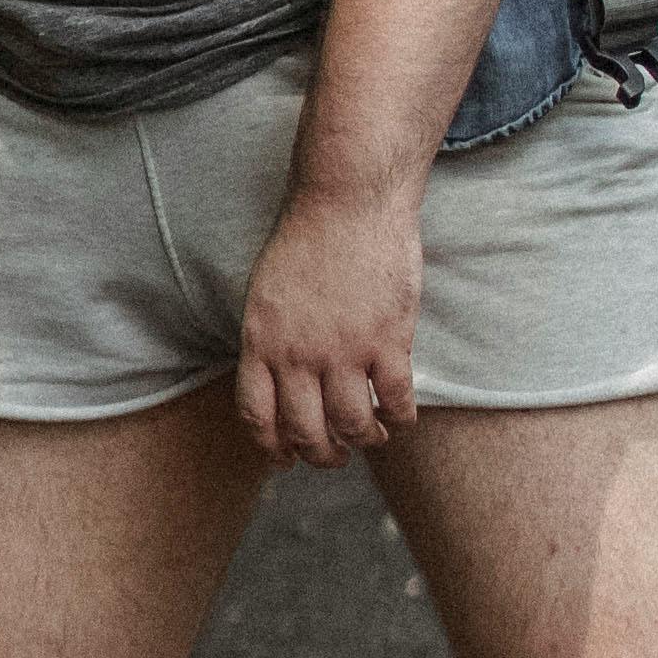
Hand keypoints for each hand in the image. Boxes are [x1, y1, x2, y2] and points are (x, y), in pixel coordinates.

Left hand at [234, 172, 421, 468]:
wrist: (347, 198)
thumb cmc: (307, 239)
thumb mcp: (267, 291)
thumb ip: (271, 339)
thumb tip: (280, 382)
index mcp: (261, 341)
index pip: (257, 415)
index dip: (272, 447)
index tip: (286, 458)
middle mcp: (298, 354)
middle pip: (306, 432)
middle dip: (322, 455)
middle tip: (336, 454)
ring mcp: (344, 349)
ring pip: (352, 425)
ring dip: (363, 440)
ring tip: (370, 435)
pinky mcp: (388, 339)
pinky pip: (396, 401)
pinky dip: (400, 418)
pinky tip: (401, 416)